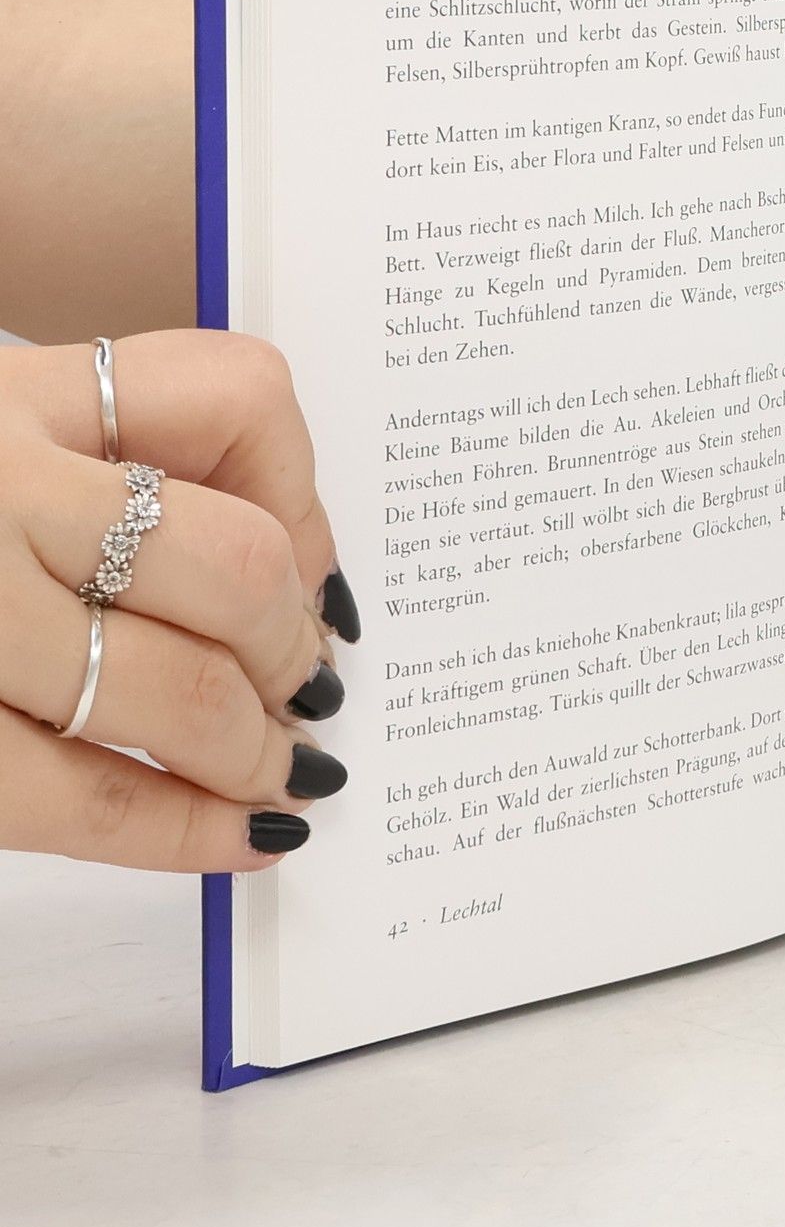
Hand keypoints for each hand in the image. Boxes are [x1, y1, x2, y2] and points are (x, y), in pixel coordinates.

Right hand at [0, 331, 357, 870]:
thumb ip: (109, 462)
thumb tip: (294, 580)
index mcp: (10, 391)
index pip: (239, 397)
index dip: (309, 497)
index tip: (314, 567)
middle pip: (236, 563)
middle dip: (293, 646)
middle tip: (305, 686)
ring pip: (177, 687)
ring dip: (256, 747)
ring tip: (278, 768)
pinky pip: (80, 799)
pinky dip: (184, 832)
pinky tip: (241, 835)